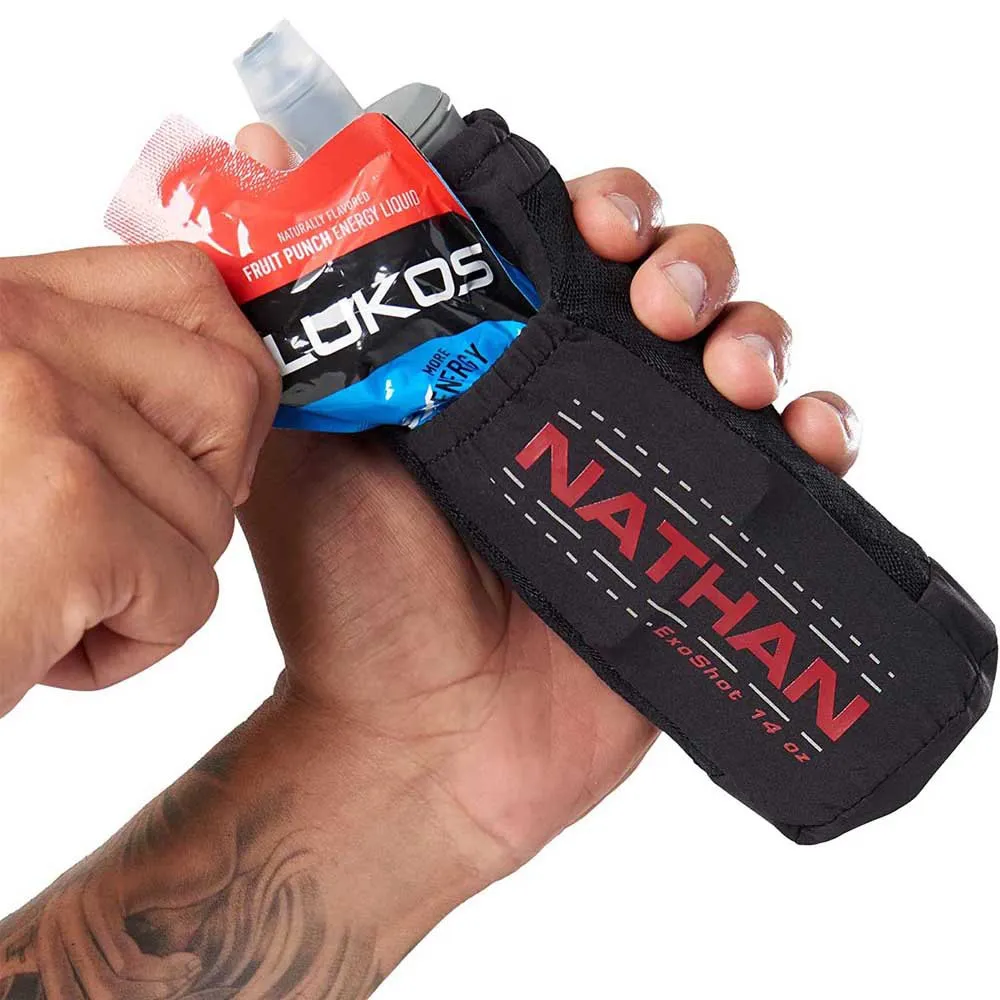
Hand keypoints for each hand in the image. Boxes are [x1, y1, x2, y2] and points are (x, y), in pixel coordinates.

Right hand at [0, 245, 279, 716]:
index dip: (226, 383)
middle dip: (207, 488)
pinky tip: (39, 646)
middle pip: (231, 389)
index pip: (187, 287)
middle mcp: (12, 328)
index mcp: (1, 301)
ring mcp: (37, 410)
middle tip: (125, 535)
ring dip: (153, 583)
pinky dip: (135, 644)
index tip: (196, 450)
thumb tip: (236, 394)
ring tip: (47, 598)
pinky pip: (191, 592)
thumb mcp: (6, 426)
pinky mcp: (65, 511)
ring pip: (213, 508)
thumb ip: (89, 384)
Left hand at [236, 125, 861, 882]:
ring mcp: (651, 467)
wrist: (423, 741)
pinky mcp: (705, 540)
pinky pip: (789, 467)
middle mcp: (583, 400)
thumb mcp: (308, 435)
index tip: (596, 225)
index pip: (577, 244)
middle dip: (690, 264)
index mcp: (502, 361)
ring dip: (757, 334)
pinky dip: (820, 428)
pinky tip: (807, 436)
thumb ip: (303, 314)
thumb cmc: (355, 597)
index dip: (603, 210)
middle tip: (660, 305)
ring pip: (742, 354)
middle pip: (675, 282)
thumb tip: (259, 161)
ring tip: (731, 375)